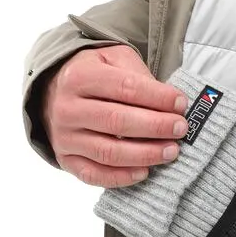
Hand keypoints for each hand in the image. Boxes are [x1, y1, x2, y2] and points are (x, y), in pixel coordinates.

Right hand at [41, 44, 188, 187]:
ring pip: (108, 152)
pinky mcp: (66, 159)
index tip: (181, 104)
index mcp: (80, 77)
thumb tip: (169, 104)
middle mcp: (67, 108)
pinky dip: (121, 177)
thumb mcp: (114, 59)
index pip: (125, 88)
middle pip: (118, 121)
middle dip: (156, 127)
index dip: (158, 97)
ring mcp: (64, 136)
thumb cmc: (94, 74)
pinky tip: (144, 172)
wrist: (54, 91)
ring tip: (171, 151)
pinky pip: (94, 174)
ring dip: (145, 154)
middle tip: (180, 128)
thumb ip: (139, 75)